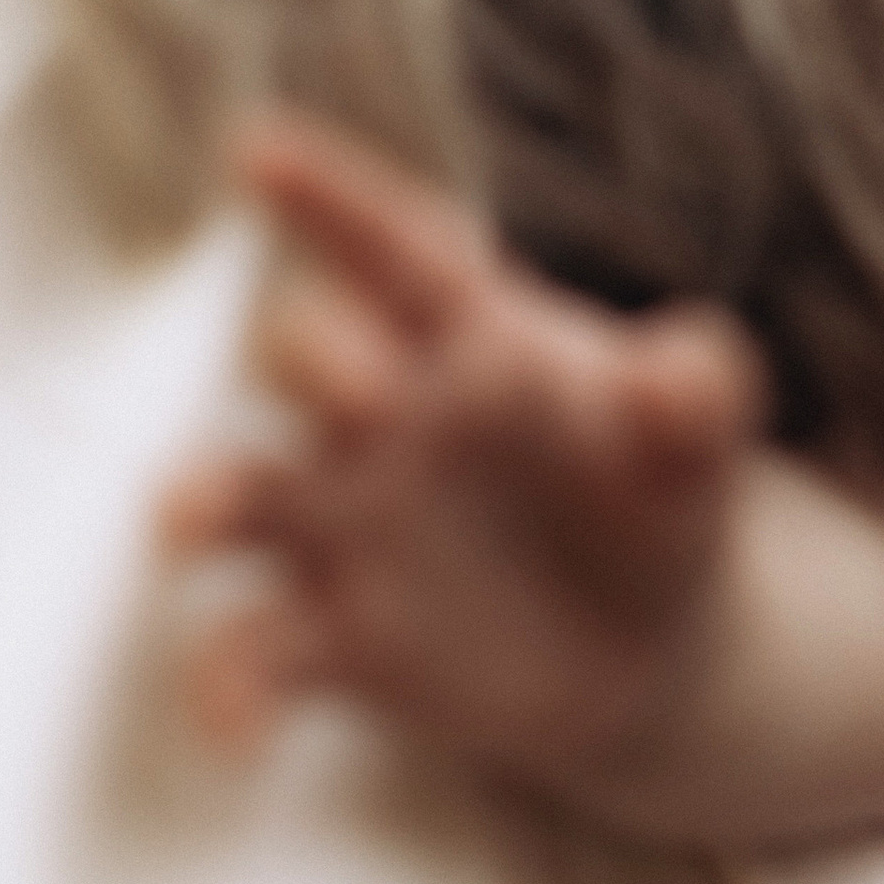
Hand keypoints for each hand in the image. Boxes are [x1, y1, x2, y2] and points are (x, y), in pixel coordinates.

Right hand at [161, 113, 763, 806]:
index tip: (257, 150)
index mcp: (469, 336)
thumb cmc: (655, 494)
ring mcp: (344, 522)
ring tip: (186, 517)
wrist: (654, 643)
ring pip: (246, 491)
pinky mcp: (335, 634)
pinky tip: (239, 733)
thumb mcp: (694, 436)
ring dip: (204, 497)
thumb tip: (685, 367)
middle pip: (315, 357)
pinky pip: (256, 650)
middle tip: (357, 380)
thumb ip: (697, 390)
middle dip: (318, 356)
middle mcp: (383, 415)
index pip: (401, 249)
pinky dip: (228, 686)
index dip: (333, 201)